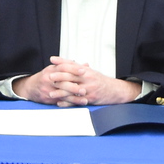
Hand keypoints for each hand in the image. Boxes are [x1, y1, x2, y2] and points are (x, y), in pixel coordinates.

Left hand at [12, 57, 141, 105]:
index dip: (61, 62)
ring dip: (60, 92)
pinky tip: (59, 103)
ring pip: (72, 90)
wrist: (114, 91)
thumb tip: (66, 62)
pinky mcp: (90, 99)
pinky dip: (67, 103)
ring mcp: (89, 89)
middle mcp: (88, 79)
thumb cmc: (100, 81)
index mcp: (86, 71)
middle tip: (48, 76)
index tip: (52, 60)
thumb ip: (77, 67)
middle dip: (59, 76)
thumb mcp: (90, 71)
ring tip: (50, 93)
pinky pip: (76, 101)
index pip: (72, 64)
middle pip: (71, 76)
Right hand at [13, 57, 87, 104]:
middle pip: (62, 82)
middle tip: (85, 89)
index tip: (84, 70)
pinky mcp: (47, 98)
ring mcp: (47, 89)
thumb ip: (70, 67)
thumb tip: (85, 65)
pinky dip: (69, 103)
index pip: (63, 67)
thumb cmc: (46, 77)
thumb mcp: (55, 69)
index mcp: (51, 70)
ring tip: (84, 100)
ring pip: (62, 94)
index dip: (74, 69)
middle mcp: (48, 79)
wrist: (31, 87)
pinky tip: (76, 105)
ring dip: (74, 98)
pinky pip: (59, 101)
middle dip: (74, 86)